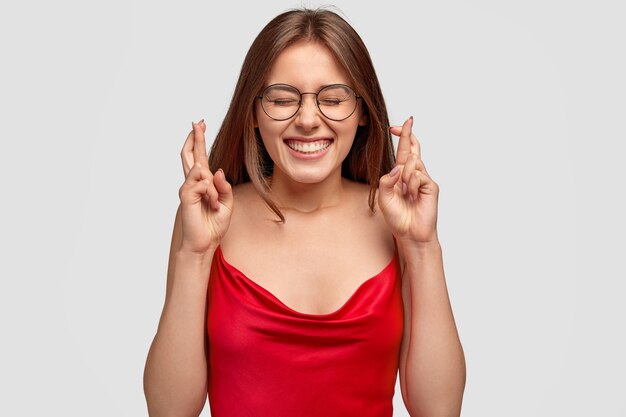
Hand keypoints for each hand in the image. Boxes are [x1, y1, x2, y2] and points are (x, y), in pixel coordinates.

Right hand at [178, 119, 232, 253]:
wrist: (204, 243)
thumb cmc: (213, 224)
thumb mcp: (227, 203)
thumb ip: (224, 186)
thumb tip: (217, 170)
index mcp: (204, 183)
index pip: (199, 157)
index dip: (199, 140)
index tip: (200, 125)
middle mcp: (193, 183)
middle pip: (190, 155)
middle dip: (194, 138)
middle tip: (197, 122)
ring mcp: (188, 188)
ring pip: (202, 171)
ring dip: (213, 187)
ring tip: (213, 204)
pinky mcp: (186, 195)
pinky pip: (202, 184)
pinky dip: (211, 194)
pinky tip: (210, 205)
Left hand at [378, 116, 439, 244]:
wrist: (410, 234)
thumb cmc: (397, 217)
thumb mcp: (384, 198)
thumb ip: (385, 181)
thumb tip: (398, 167)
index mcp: (401, 176)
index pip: (403, 152)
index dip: (402, 138)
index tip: (396, 126)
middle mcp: (413, 175)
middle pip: (412, 149)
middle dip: (408, 134)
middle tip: (407, 121)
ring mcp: (423, 180)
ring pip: (413, 162)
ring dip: (405, 174)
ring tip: (405, 192)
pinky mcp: (431, 186)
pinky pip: (418, 175)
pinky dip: (412, 183)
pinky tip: (412, 195)